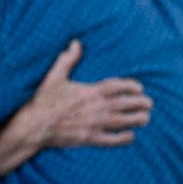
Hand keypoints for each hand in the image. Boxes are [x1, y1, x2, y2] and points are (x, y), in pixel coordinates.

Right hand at [28, 40, 151, 148]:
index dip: (131, 86)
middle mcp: (95, 107)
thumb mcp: (54, 77)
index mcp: (89, 91)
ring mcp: (93, 124)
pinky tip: (132, 136)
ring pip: (122, 121)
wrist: (32, 126)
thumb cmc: (43, 101)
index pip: (117, 86)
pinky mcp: (89, 139)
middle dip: (139, 103)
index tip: (140, 88)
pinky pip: (111, 140)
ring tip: (146, 118)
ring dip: (136, 119)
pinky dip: (123, 139)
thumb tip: (76, 43)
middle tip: (149, 103)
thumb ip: (67, 60)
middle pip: (124, 104)